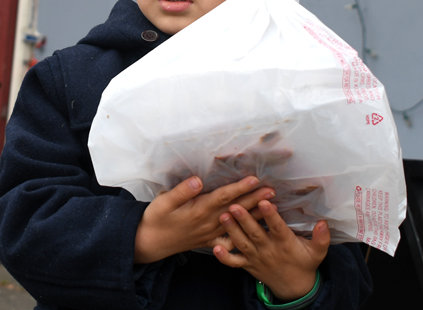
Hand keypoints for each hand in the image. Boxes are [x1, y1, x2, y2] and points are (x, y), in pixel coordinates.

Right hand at [134, 176, 275, 263]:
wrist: (150, 242)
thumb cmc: (156, 219)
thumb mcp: (164, 202)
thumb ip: (182, 191)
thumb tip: (198, 179)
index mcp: (198, 211)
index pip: (223, 197)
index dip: (239, 188)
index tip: (255, 179)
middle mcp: (208, 222)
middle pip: (235, 209)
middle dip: (255, 199)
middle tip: (272, 192)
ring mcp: (211, 233)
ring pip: (237, 223)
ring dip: (255, 214)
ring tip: (271, 207)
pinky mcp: (210, 240)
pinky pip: (230, 239)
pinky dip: (245, 235)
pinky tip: (256, 231)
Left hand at [212, 200, 328, 300]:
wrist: (293, 287)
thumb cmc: (304, 263)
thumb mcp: (317, 252)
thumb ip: (321, 238)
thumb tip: (324, 222)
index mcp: (285, 243)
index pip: (277, 227)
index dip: (270, 216)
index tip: (264, 202)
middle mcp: (269, 250)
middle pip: (255, 234)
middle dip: (244, 219)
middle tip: (234, 205)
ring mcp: (256, 258)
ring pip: (242, 244)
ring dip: (232, 230)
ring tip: (223, 216)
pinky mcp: (247, 265)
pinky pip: (234, 262)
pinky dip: (224, 257)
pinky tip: (214, 248)